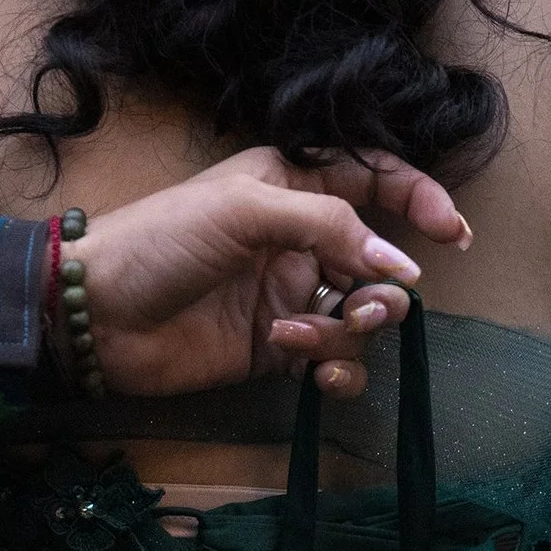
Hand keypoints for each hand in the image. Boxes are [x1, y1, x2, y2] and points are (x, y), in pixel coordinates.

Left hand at [76, 147, 469, 399]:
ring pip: (361, 317)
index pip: (375, 180)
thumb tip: (403, 270)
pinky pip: (335, 360)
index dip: (420, 199)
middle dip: (385, 291)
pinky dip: (333, 368)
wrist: (98, 314)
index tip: (452, 234)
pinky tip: (308, 369)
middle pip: (380, 263)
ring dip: (347, 332)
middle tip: (367, 308)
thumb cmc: (162, 241)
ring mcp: (290, 296)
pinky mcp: (278, 348)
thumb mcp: (248, 209)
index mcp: (292, 185)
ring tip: (302, 336)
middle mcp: (299, 239)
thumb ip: (332, 228)